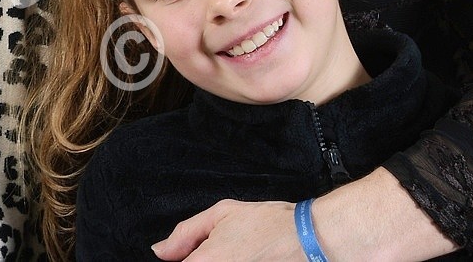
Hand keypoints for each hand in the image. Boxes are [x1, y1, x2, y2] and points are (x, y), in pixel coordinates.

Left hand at [152, 170, 456, 261]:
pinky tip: (244, 257)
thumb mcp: (222, 214)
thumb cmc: (268, 223)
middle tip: (223, 250)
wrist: (313, 241)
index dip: (178, 260)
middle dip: (197, 260)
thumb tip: (160, 252)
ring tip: (237, 252)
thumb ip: (185, 234)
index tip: (181, 256)